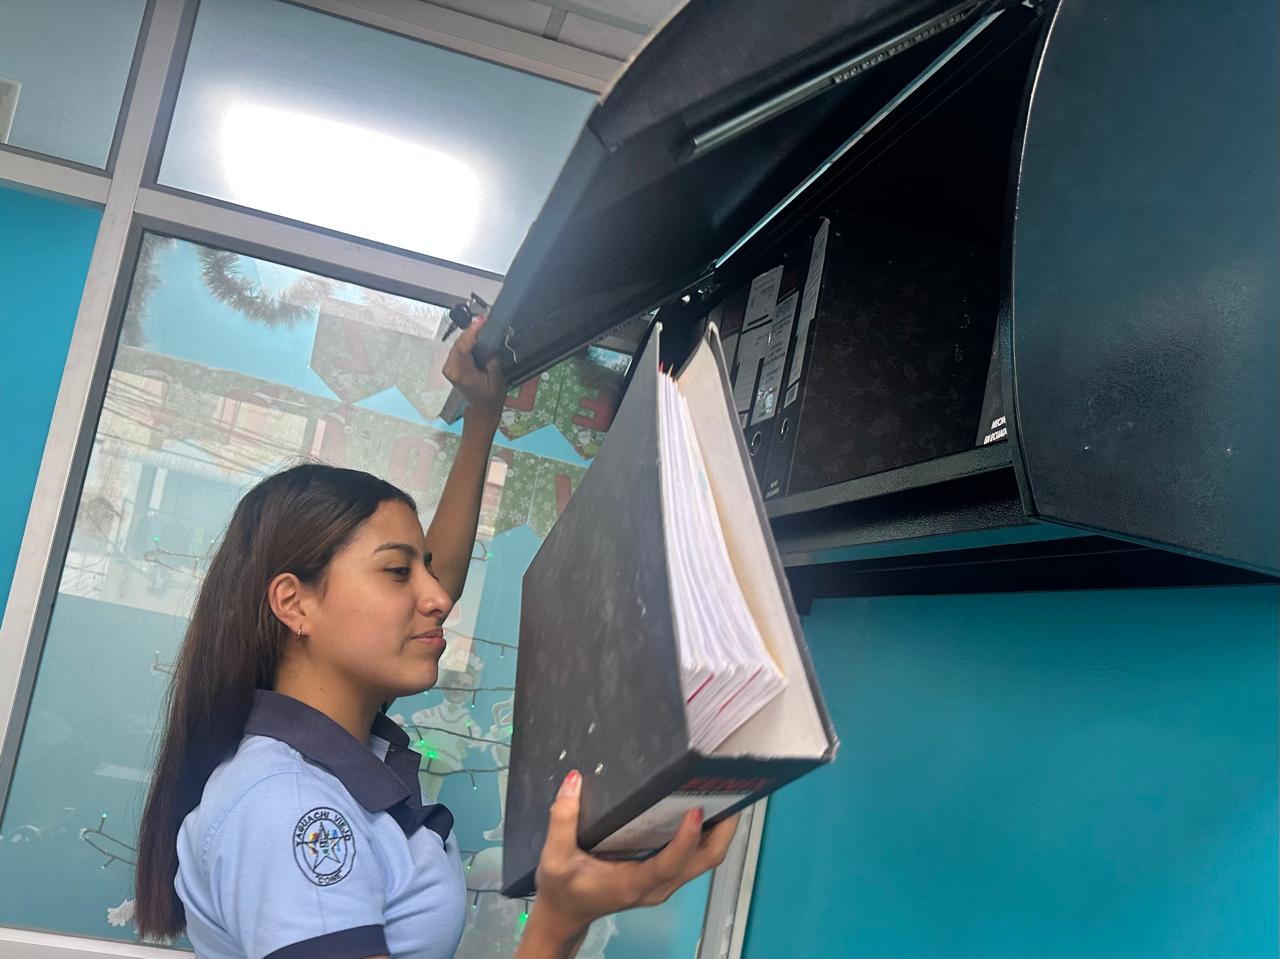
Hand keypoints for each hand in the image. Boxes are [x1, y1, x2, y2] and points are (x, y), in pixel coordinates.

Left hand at [442, 315, 505, 428]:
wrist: (482, 407)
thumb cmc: (490, 397)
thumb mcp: (496, 379)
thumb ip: (492, 360)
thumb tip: (490, 344)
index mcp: (462, 374)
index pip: (463, 348)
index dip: (471, 332)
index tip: (480, 321)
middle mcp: (451, 370)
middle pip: (459, 343)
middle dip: (471, 331)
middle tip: (483, 320)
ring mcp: (449, 368)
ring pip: (457, 344)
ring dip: (468, 335)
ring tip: (480, 326)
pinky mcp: (450, 366)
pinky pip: (457, 348)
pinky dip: (466, 341)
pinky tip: (474, 336)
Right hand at [530, 770, 738, 943]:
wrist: (566, 914)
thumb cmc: (563, 888)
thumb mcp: (554, 857)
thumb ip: (562, 819)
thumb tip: (574, 779)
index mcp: (633, 883)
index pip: (669, 864)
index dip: (686, 840)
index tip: (695, 810)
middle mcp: (657, 886)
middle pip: (704, 862)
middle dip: (722, 831)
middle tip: (730, 793)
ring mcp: (665, 883)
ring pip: (705, 860)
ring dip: (720, 831)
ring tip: (725, 793)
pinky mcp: (665, 876)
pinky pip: (696, 857)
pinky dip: (707, 834)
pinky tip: (706, 808)